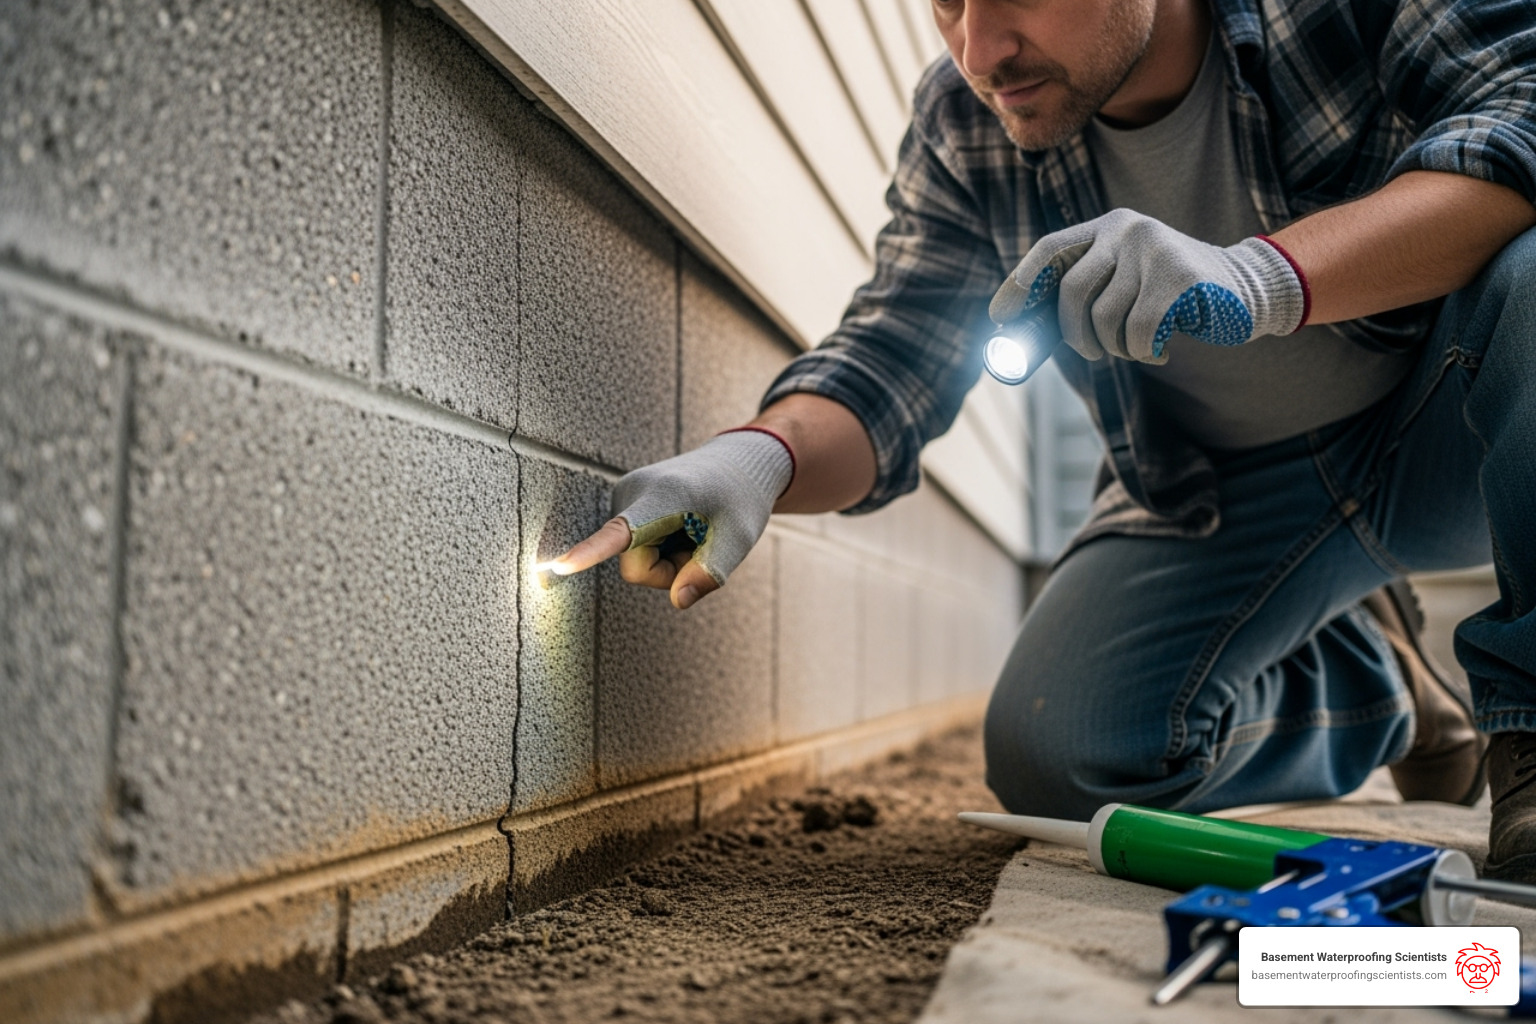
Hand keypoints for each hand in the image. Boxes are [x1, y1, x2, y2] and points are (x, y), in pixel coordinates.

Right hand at [542, 429, 792, 608]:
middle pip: (636, 567)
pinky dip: (661, 548)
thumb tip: (679, 601)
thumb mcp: (738, 539)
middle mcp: (633, 492)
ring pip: (634, 560)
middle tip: (702, 543)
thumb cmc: (740, 498)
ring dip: (667, 559)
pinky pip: (634, 548)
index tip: (558, 567)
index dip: (589, 554)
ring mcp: (624, 497)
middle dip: (669, 571)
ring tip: (693, 531)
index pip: (621, 533)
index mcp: (664, 497)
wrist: (736, 464)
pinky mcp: (623, 504)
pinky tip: (681, 526)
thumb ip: (710, 572)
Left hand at [989, 209, 1307, 363]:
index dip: (1019, 284)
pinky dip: (1142, 352)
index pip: (1049, 249)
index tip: (999, 318)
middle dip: (1073, 335)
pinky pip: (1137, 332)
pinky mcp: (1181, 277)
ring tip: (1138, 345)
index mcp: (1108, 226)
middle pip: (1071, 292)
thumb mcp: (1127, 278)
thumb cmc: (1172, 293)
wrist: (1246, 287)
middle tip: (1090, 352)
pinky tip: (1159, 349)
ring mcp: (1155, 250)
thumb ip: (1088, 288)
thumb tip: (1026, 328)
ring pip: (1104, 318)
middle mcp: (1128, 229)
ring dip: (1115, 347)